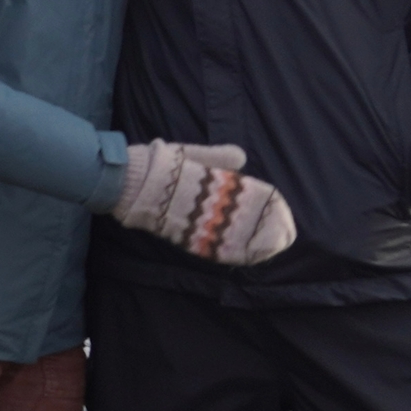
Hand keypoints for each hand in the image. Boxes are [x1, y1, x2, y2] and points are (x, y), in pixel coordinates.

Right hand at [108, 140, 298, 266]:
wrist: (124, 183)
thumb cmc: (158, 165)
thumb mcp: (188, 154)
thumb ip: (215, 156)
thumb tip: (243, 157)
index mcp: (210, 183)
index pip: (248, 194)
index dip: (268, 204)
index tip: (282, 209)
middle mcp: (205, 206)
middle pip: (244, 220)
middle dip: (267, 228)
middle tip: (286, 235)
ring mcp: (193, 224)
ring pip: (231, 237)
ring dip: (254, 244)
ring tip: (271, 249)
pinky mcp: (181, 237)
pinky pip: (208, 248)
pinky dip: (227, 253)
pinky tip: (240, 257)